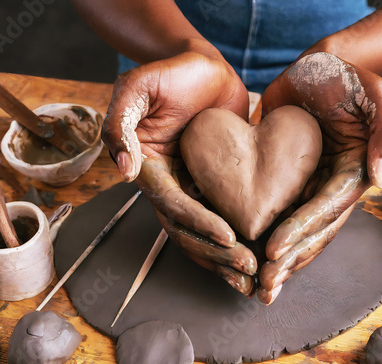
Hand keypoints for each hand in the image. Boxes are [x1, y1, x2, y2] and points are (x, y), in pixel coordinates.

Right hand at [102, 51, 256, 294]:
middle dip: (218, 254)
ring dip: (228, 259)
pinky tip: (260, 256)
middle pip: (189, 232)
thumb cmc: (168, 73)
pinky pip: (227, 217)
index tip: (230, 237)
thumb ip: (121, 124)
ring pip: (207, 234)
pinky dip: (240, 240)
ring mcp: (194, 188)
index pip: (173, 206)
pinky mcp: (217, 184)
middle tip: (249, 269)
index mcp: (150, 169)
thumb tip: (125, 171)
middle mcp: (171, 185)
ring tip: (254, 279)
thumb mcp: (137, 88)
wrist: (201, 66)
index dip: (200, 224)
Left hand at [258, 52, 381, 302]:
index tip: (273, 250)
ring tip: (255, 285)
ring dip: (276, 261)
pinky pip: (274, 212)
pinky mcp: (286, 180)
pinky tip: (244, 254)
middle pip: (311, 233)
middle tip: (263, 287)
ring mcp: (308, 187)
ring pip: (292, 232)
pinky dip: (260, 234)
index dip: (301, 232)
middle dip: (288, 261)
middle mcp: (330, 188)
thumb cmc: (349, 78)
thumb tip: (379, 178)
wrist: (321, 66)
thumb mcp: (375, 95)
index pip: (325, 211)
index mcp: (352, 175)